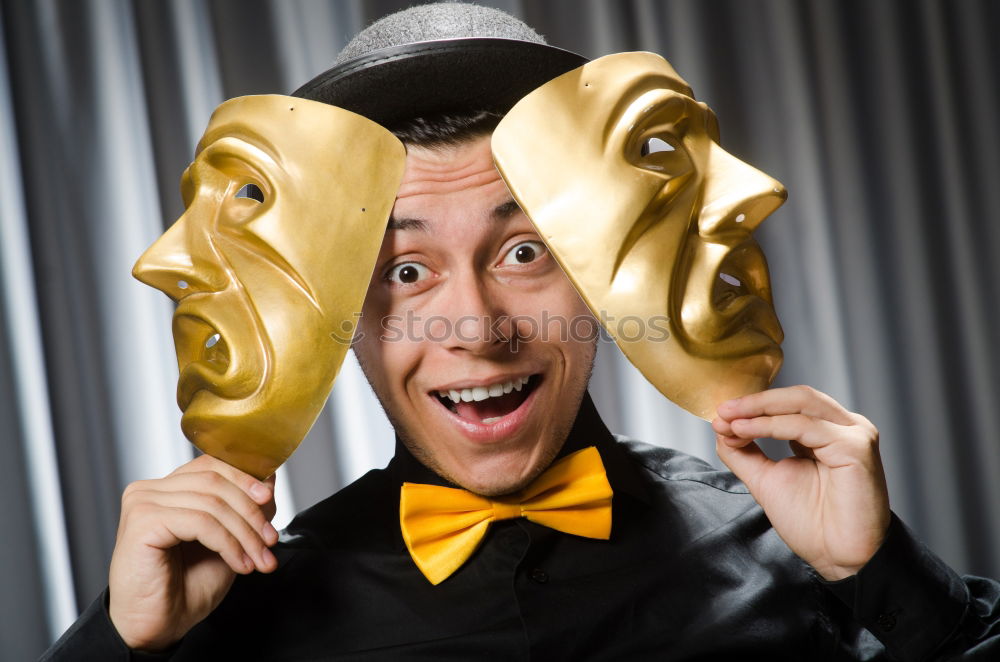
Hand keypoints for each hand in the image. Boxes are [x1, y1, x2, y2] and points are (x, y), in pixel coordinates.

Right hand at [108, 454, 278, 651]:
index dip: (246, 479)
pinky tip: (240, 564)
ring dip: (245, 533)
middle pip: (216, 481)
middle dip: (251, 513)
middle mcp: (150, 490)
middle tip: (271, 541)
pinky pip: (201, 522)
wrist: (158, 627)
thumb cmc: (186, 586)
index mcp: (167, 489)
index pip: (213, 464)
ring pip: (212, 503)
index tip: (270, 502)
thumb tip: (269, 479)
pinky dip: (228, 543)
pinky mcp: (143, 522)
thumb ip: (243, 508)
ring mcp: (143, 503)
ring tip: (259, 559)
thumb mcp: (227, 540)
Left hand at [713, 385, 889, 580]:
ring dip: (758, 410)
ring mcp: (854, 435)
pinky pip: (806, 426)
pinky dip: (770, 425)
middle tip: (722, 411)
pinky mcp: (856, 448)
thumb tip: (721, 425)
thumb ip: (745, 452)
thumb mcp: (766, 479)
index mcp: (828, 432)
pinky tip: (745, 431)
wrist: (838, 559)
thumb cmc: (812, 523)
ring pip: (801, 403)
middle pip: (796, 396)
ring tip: (729, 421)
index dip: (753, 405)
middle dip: (754, 401)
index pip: (789, 404)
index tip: (719, 414)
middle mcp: (844, 428)